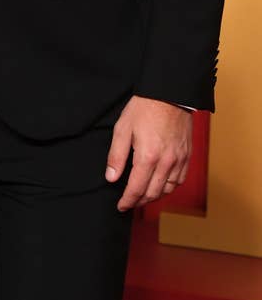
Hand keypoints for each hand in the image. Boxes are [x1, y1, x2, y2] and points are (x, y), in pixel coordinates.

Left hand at [105, 95, 192, 211]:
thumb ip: (117, 156)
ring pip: (168, 189)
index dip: (128, 200)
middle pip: (153, 193)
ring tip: (144, 196)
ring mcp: (179, 159)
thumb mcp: (123, 128)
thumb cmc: (144, 108)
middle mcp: (166, 162)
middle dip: (140, 201)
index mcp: (148, 156)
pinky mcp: (187, 155)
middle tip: (130, 202)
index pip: (137, 189)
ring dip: (155, 196)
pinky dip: (170, 187)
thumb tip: (111, 178)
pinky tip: (162, 185)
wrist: (170, 93)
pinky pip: (180, 180)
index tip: (121, 206)